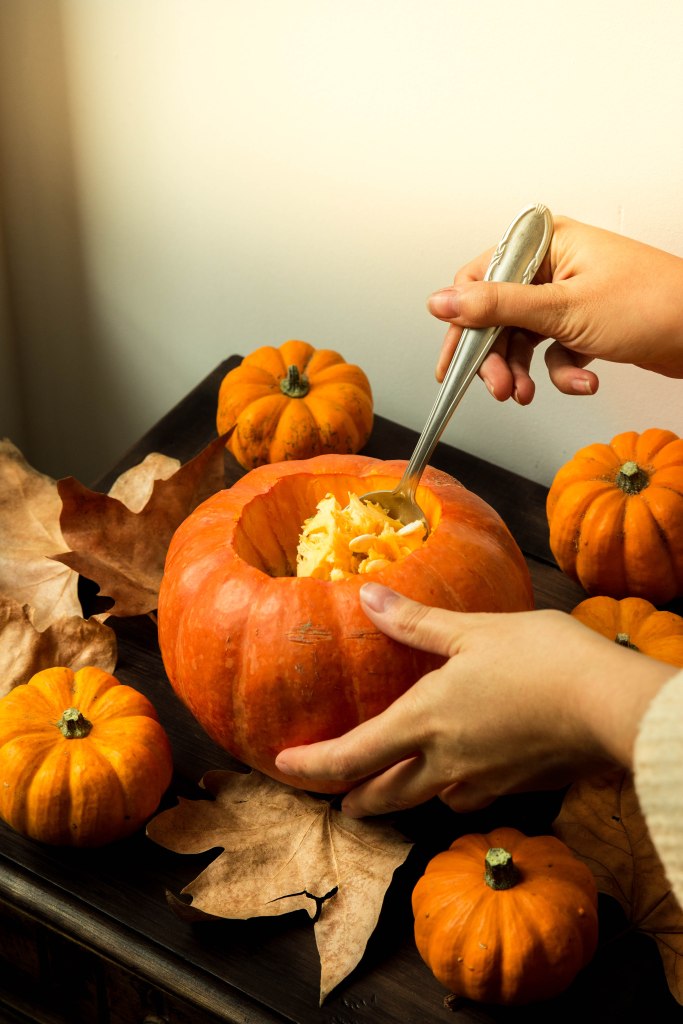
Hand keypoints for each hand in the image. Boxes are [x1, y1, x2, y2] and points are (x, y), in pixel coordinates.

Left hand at [275, 583, 675, 817]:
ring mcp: (483, 780)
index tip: (285, 766)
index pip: (352, 755)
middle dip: (356, 798)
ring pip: (428, 801)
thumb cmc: (541, 660)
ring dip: (402, 798)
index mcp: (425, 721)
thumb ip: (414, 621)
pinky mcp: (517, 786)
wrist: (609, 707)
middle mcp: (446, 763)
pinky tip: (460, 777)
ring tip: (393, 787)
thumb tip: (366, 595)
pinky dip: (451, 792)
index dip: (314, 765)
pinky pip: (469, 797)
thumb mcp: (472, 631)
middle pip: (385, 795)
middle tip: (340, 800)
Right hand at [428, 215, 682, 404]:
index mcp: (544, 244)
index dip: (463, 322)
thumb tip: (440, 301)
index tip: (456, 361)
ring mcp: (568, 295)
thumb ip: (496, 306)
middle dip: (496, 358)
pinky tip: (584, 378)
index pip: (479, 279)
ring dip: (524, 371)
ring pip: (522, 339)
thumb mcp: (562, 309)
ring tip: (530, 394)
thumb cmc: (652, 304)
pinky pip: (553, 351)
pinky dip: (563, 371)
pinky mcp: (583, 322)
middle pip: (497, 315)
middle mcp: (552, 265)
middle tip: (498, 388)